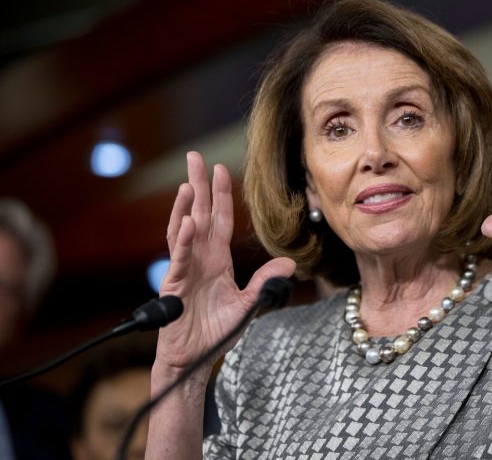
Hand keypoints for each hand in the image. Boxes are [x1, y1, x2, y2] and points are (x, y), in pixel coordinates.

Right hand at [155, 151, 294, 374]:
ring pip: (183, 231)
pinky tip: (189, 221)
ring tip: (189, 183)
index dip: (221, 194)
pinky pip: (180, 258)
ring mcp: (185, 270)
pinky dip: (184, 240)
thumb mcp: (248, 304)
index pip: (219, 219)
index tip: (221, 168)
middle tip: (193, 157)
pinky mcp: (175, 285)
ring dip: (185, 206)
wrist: (195, 358)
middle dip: (197, 185)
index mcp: (216, 259)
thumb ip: (265, 281)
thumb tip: (290, 263)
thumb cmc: (216, 331)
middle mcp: (200, 258)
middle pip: (198, 214)